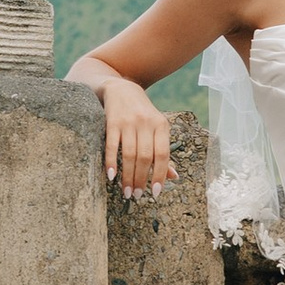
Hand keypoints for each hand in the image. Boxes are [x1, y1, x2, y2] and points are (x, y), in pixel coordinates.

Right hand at [96, 78, 175, 198]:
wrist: (121, 88)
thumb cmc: (142, 114)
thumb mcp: (156, 128)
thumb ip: (163, 151)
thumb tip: (174, 177)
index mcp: (161, 125)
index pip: (163, 154)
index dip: (160, 175)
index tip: (155, 192)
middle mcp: (146, 123)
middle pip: (145, 157)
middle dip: (141, 179)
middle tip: (136, 195)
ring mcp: (128, 122)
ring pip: (129, 154)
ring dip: (127, 175)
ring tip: (125, 191)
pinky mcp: (112, 121)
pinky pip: (112, 145)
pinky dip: (111, 162)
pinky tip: (111, 176)